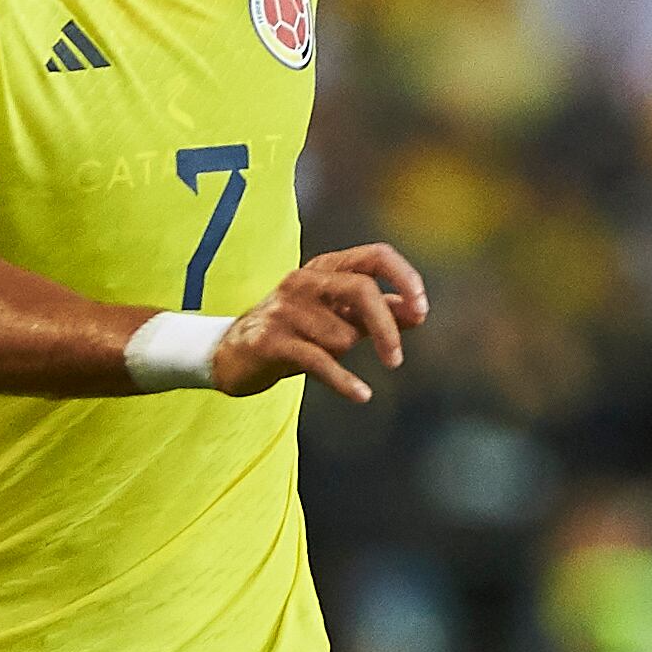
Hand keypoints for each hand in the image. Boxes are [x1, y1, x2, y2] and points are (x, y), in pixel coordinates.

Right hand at [213, 245, 431, 403]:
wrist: (229, 355)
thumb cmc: (294, 333)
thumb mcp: (338, 318)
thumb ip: (378, 314)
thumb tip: (418, 312)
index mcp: (326, 268)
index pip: (376, 256)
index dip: (405, 278)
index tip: (422, 309)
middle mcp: (305, 280)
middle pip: (362, 290)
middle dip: (386, 327)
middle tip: (395, 360)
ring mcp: (285, 309)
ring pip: (341, 336)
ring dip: (341, 356)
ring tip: (317, 358)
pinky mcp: (270, 340)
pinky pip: (320, 361)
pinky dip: (344, 381)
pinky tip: (362, 395)